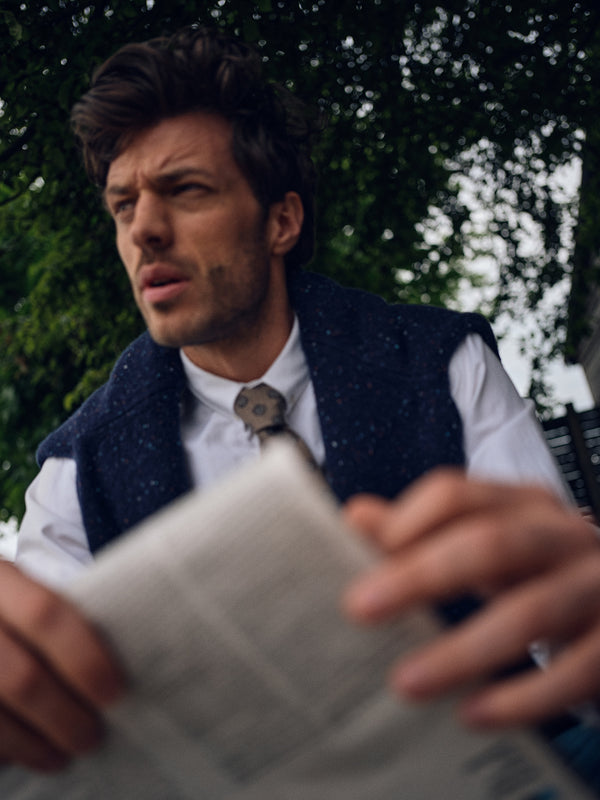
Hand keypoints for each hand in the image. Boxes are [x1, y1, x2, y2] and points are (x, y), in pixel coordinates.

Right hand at [0, 562, 125, 771]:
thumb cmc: (11, 605)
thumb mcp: (28, 589)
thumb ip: (62, 618)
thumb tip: (125, 660)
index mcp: (0, 579)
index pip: (46, 614)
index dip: (84, 657)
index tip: (115, 692)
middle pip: (22, 678)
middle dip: (64, 716)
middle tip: (93, 736)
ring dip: (34, 744)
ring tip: (63, 754)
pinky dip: (5, 749)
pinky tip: (26, 753)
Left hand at [342, 468, 599, 727]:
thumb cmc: (539, 570)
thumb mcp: (487, 541)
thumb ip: (422, 530)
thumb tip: (356, 517)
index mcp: (521, 504)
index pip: (457, 495)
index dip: (407, 521)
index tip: (359, 555)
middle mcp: (561, 535)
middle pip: (490, 544)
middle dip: (421, 576)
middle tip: (360, 608)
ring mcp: (595, 586)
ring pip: (530, 612)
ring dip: (462, 650)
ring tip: (406, 681)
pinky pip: (574, 671)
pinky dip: (521, 698)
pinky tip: (472, 714)